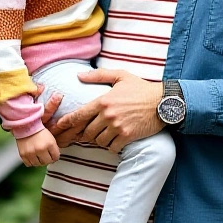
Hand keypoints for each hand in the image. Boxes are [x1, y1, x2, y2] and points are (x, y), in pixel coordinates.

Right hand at [16, 128, 59, 166]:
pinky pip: (29, 164)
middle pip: (47, 162)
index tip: (53, 156)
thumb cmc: (38, 130)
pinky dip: (31, 162)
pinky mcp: (23, 155)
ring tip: (39, 156)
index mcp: (49, 144)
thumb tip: (55, 158)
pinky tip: (33, 157)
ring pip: (38, 164)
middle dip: (48, 160)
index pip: (56, 157)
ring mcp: (31, 153)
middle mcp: (40, 149)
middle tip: (46, 156)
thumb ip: (54, 148)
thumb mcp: (51, 137)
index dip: (55, 157)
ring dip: (39, 162)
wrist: (26, 126)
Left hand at [49, 69, 165, 152]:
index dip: (65, 123)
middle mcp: (108, 115)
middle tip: (85, 134)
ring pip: (98, 141)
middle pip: (86, 132)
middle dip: (84, 134)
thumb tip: (79, 76)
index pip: (78, 115)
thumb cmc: (142, 88)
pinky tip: (115, 140)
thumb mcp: (121, 76)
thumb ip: (98, 75)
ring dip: (99, 140)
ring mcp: (117, 127)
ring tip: (104, 135)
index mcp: (103, 101)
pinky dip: (111, 145)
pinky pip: (112, 147)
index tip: (58, 128)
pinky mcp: (127, 136)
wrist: (163, 102)